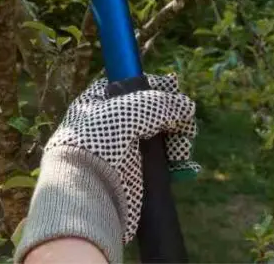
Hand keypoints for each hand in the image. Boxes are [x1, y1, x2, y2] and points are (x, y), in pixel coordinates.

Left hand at [16, 74, 197, 263]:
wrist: (86, 189)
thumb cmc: (100, 140)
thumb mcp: (132, 109)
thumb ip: (162, 103)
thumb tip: (187, 105)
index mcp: (98, 103)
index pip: (131, 86)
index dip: (155, 86)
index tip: (175, 88)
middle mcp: (110, 126)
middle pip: (152, 114)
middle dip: (173, 118)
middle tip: (185, 126)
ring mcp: (123, 152)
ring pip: (161, 140)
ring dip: (178, 141)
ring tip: (182, 150)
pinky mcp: (135, 176)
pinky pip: (163, 166)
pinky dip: (177, 165)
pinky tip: (186, 168)